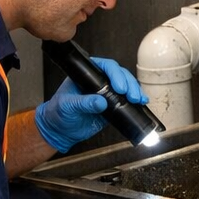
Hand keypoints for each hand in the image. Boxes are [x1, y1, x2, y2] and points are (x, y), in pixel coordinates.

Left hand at [34, 57, 148, 151]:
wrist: (60, 130)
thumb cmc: (58, 113)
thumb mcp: (67, 106)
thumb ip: (83, 103)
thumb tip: (100, 102)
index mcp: (86, 75)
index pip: (105, 67)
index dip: (115, 74)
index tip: (119, 87)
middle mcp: (98, 81)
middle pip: (119, 75)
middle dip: (128, 83)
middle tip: (132, 95)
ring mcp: (106, 93)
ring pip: (126, 86)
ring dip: (134, 91)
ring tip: (138, 100)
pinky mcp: (112, 106)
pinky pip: (126, 101)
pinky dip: (135, 102)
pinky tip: (141, 104)